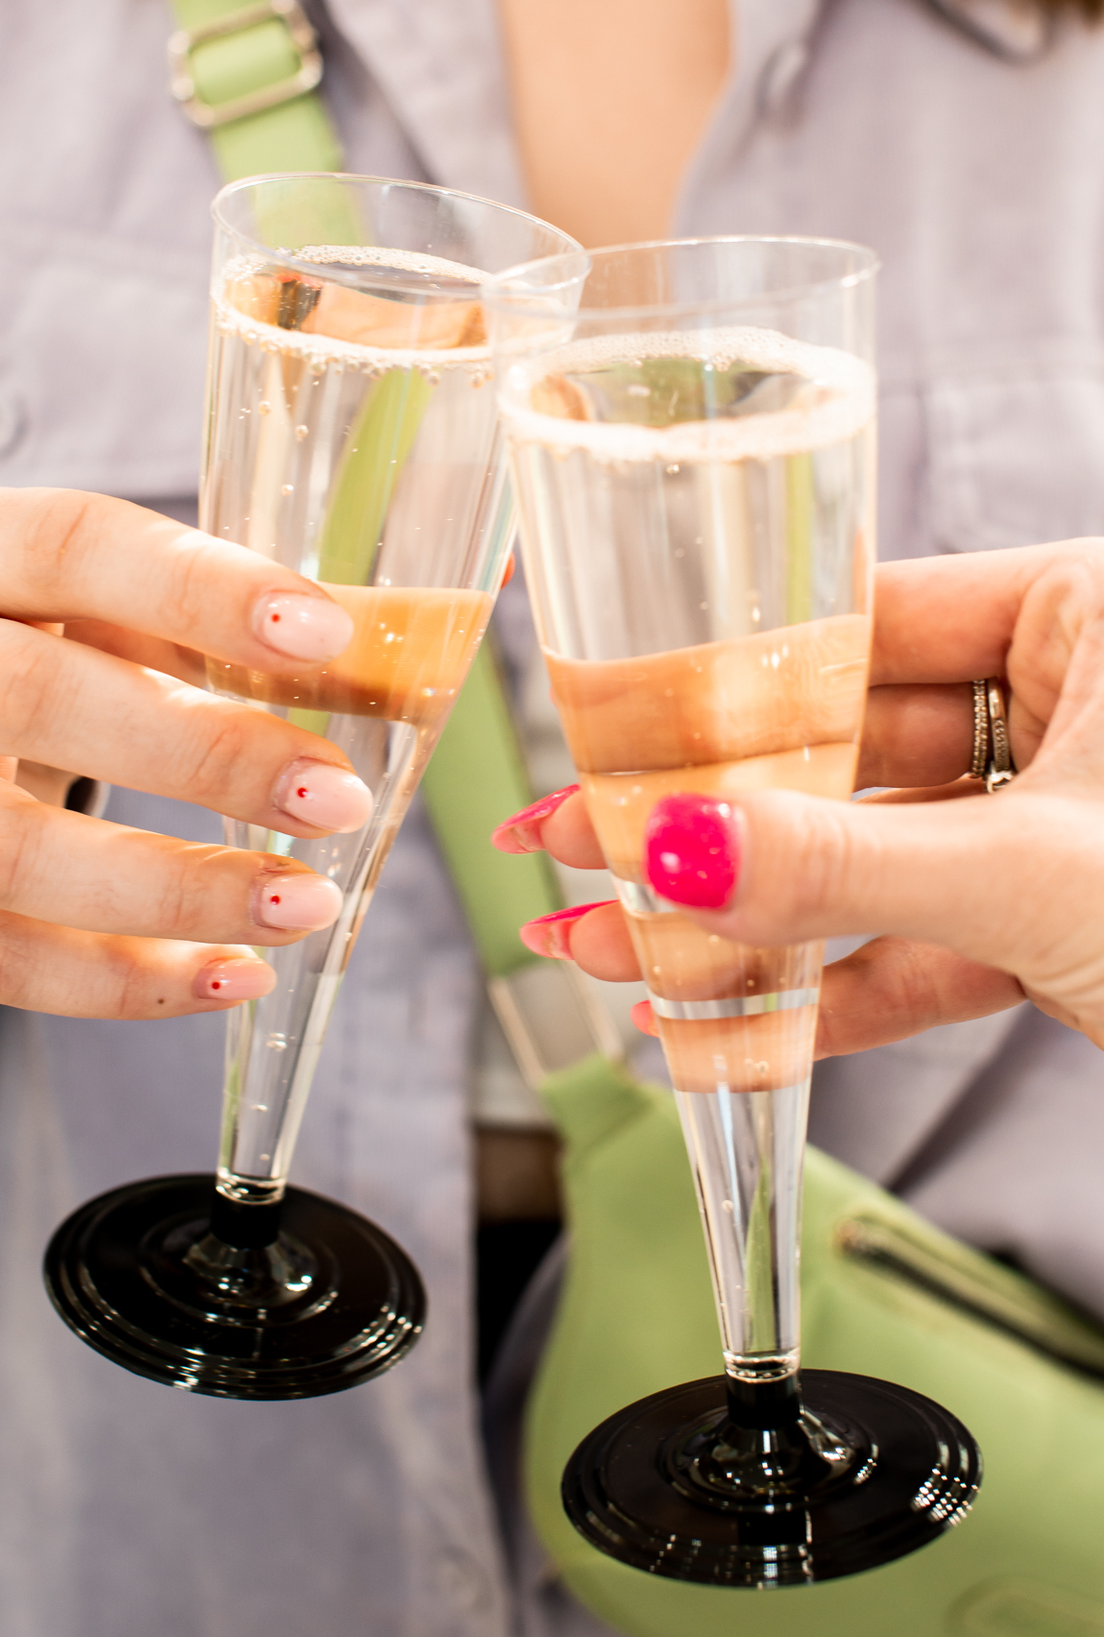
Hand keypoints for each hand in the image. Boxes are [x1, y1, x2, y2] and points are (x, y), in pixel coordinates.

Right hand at [0, 488, 373, 1017]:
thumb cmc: (66, 664)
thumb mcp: (141, 621)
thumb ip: (256, 637)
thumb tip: (417, 660)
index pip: (71, 547)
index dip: (200, 592)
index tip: (325, 638)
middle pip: (31, 700)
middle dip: (203, 757)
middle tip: (337, 800)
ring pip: (6, 856)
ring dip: (175, 890)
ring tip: (303, 906)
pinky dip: (120, 980)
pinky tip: (229, 975)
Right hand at [494, 542, 1103, 1056]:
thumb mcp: (1036, 872)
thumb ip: (848, 865)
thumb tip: (676, 848)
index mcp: (1081, 613)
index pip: (861, 623)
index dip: (722, 684)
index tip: (608, 731)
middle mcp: (1069, 699)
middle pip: (844, 751)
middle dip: (705, 823)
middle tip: (582, 845)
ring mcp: (1062, 817)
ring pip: (872, 861)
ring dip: (746, 923)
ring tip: (613, 949)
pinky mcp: (1059, 921)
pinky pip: (922, 947)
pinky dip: (830, 993)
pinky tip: (723, 1023)